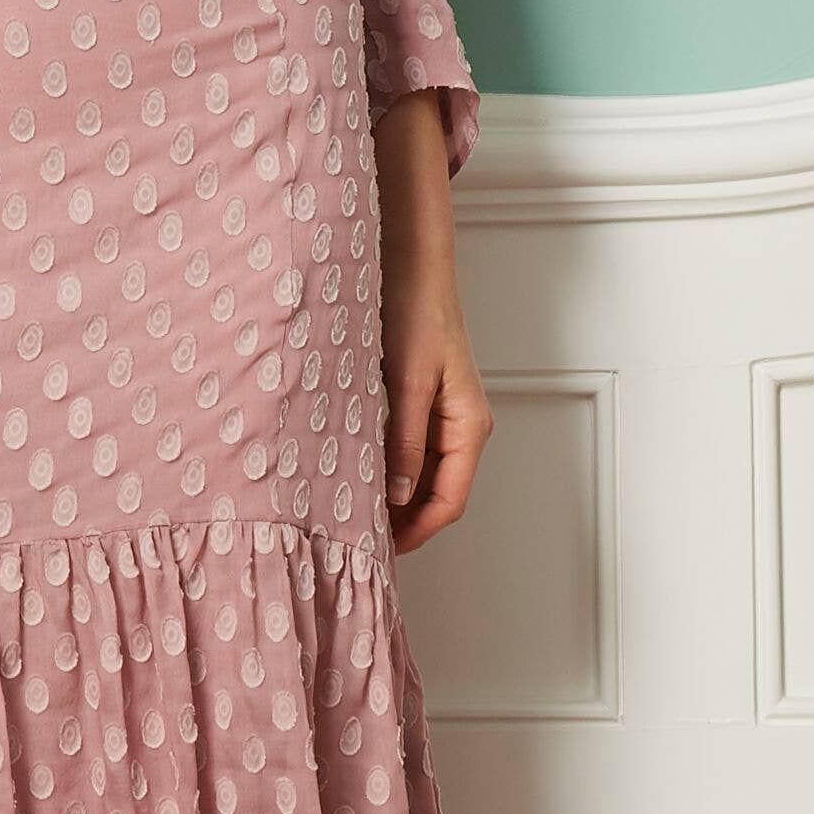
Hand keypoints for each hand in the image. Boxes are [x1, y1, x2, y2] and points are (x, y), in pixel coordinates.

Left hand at [374, 88, 489, 551]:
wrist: (410, 258)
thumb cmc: (415, 310)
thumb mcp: (405, 380)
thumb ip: (402, 439)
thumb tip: (396, 496)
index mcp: (469, 425)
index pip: (448, 503)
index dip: (413, 535)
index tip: (374, 555)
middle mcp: (460, 425)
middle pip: (434, 495)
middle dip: (398, 521)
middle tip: (350, 541)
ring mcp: (441, 413)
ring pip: (419, 473)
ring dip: (389, 494)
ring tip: (344, 510)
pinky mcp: (420, 398)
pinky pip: (406, 448)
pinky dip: (383, 465)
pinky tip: (348, 467)